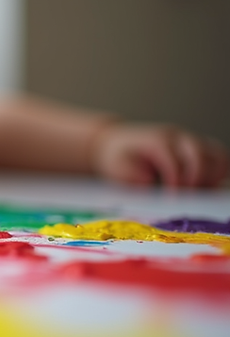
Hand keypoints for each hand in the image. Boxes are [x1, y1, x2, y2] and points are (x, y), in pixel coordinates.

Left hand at [91, 123, 228, 187]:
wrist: (117, 141)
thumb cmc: (119, 157)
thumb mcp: (119, 169)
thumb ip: (138, 178)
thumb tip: (158, 188)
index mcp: (157, 140)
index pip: (175, 160)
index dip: (177, 181)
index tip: (172, 199)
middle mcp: (178, 137)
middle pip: (200, 154)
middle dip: (197, 179)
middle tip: (186, 198)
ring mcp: (191, 140)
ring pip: (217, 155)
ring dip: (212, 176)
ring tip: (196, 193)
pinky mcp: (199, 147)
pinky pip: (220, 158)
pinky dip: (218, 174)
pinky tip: (205, 188)